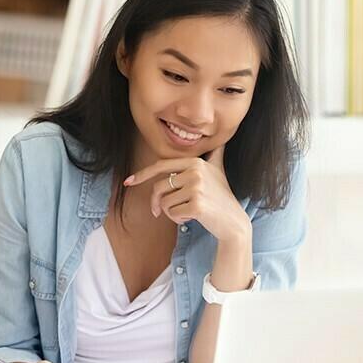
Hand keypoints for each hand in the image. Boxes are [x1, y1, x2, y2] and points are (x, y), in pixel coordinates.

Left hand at [124, 146, 250, 242]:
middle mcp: (196, 172)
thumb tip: (221, 140)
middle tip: (158, 212)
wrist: (234, 222)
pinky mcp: (197, 205)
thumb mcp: (218, 171)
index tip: (128, 182)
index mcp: (195, 162)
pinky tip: (192, 218)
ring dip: (170, 212)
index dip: (142, 174)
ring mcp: (197, 188)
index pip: (161, 166)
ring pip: (164, 202)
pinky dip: (178, 219)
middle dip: (155, 203)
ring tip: (187, 212)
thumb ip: (215, 155)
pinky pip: (172, 214)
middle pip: (159, 187)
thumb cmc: (222, 197)